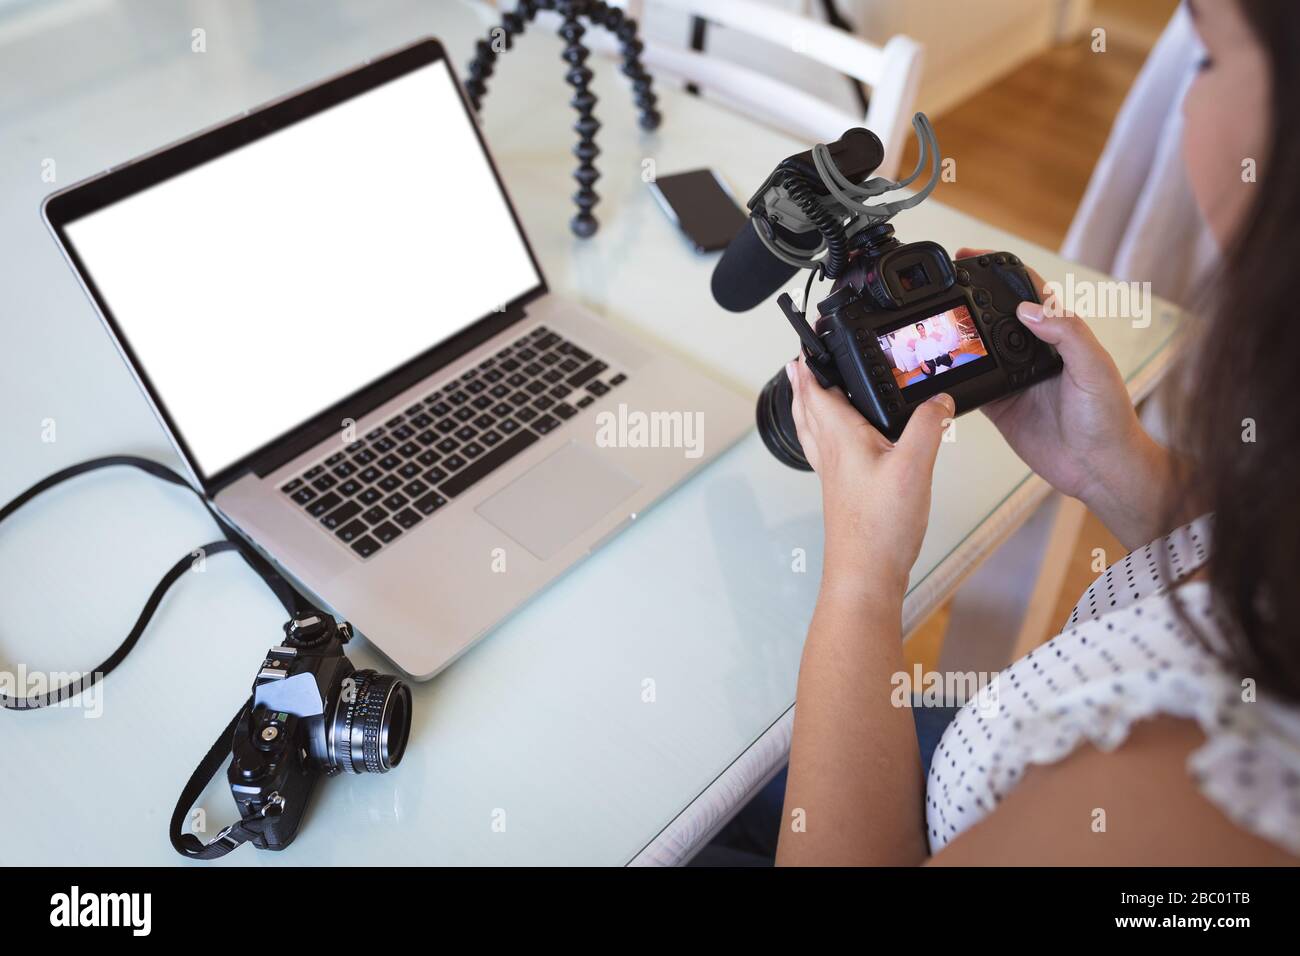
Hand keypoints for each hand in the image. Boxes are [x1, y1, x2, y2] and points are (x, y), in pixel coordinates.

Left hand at [786, 357, 953, 597]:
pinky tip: (840, 441)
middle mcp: (830, 452)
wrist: (865, 573)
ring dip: (809, 405)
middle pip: (808, 407)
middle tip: (800, 361)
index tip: (805, 342)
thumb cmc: (879, 527)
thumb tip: (939, 399)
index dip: (809, 363)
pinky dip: (825, 432)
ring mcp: (833, 473)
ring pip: (813, 429)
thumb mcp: (915, 466)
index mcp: (839, 437)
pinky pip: (826, 450)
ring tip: (809, 391)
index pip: (816, 389)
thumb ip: (928, 426)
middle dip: (804, 381)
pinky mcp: (842, 491)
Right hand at [956, 248, 1173, 548]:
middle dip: (969, 298)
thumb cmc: (1110, 418)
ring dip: (958, 336)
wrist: (1099, 469)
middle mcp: (1034, 353)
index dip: (999, 271)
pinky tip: (939, 368)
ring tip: (933, 322)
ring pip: (979, 348)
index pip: (1026, 292)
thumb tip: (1027, 309)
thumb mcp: (1093, 368)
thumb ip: (1066, 334)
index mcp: (1060, 335)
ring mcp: (1014, 379)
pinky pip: (971, 384)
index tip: (971, 259)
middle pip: (995, 316)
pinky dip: (954, 376)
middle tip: (942, 285)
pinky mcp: (1000, 405)